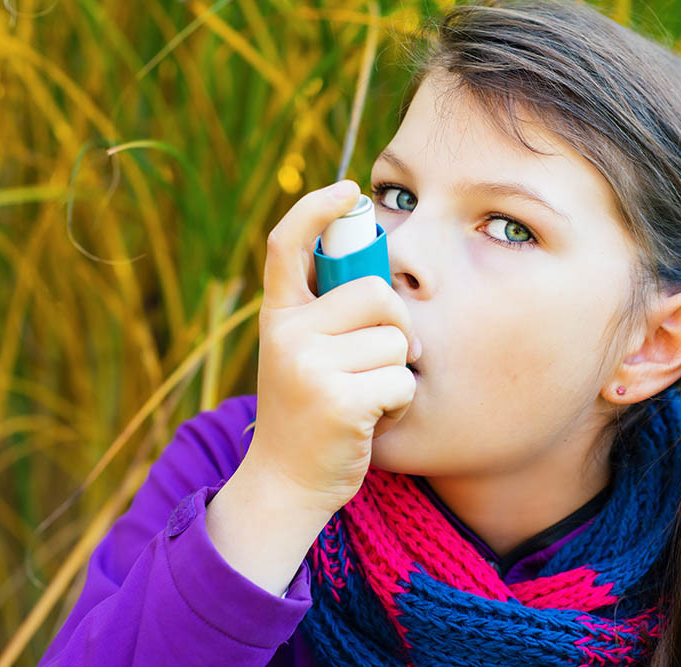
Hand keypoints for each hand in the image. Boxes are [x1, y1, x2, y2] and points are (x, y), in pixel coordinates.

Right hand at [246, 180, 419, 514]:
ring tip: (364, 397)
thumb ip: (329, 315)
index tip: (348, 190)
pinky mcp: (338, 400)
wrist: (285, 483)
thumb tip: (387, 277)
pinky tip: (370, 420)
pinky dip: (399, 402)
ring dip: (396, 372)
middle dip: (396, 327)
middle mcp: (287, 333)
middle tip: (376, 360)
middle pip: (378, 294)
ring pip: (397, 340)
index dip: (316, 208)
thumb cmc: (309, 413)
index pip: (286, 244)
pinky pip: (402, 380)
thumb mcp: (303, 355)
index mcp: (279, 316)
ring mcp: (309, 366)